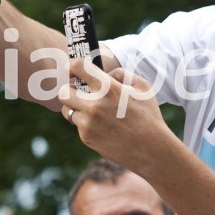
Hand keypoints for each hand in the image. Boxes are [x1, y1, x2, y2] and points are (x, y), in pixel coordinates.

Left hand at [58, 59, 176, 175]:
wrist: (151, 149)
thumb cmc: (149, 116)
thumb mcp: (143, 87)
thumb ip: (121, 74)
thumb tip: (104, 73)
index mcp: (108, 88)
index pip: (78, 67)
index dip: (73, 65)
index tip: (73, 68)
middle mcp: (94, 104)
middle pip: (63, 91)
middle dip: (69, 90)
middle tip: (77, 92)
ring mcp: (88, 123)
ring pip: (67, 110)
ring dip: (75, 107)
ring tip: (91, 110)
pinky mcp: (86, 137)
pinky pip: (77, 125)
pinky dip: (86, 123)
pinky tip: (102, 126)